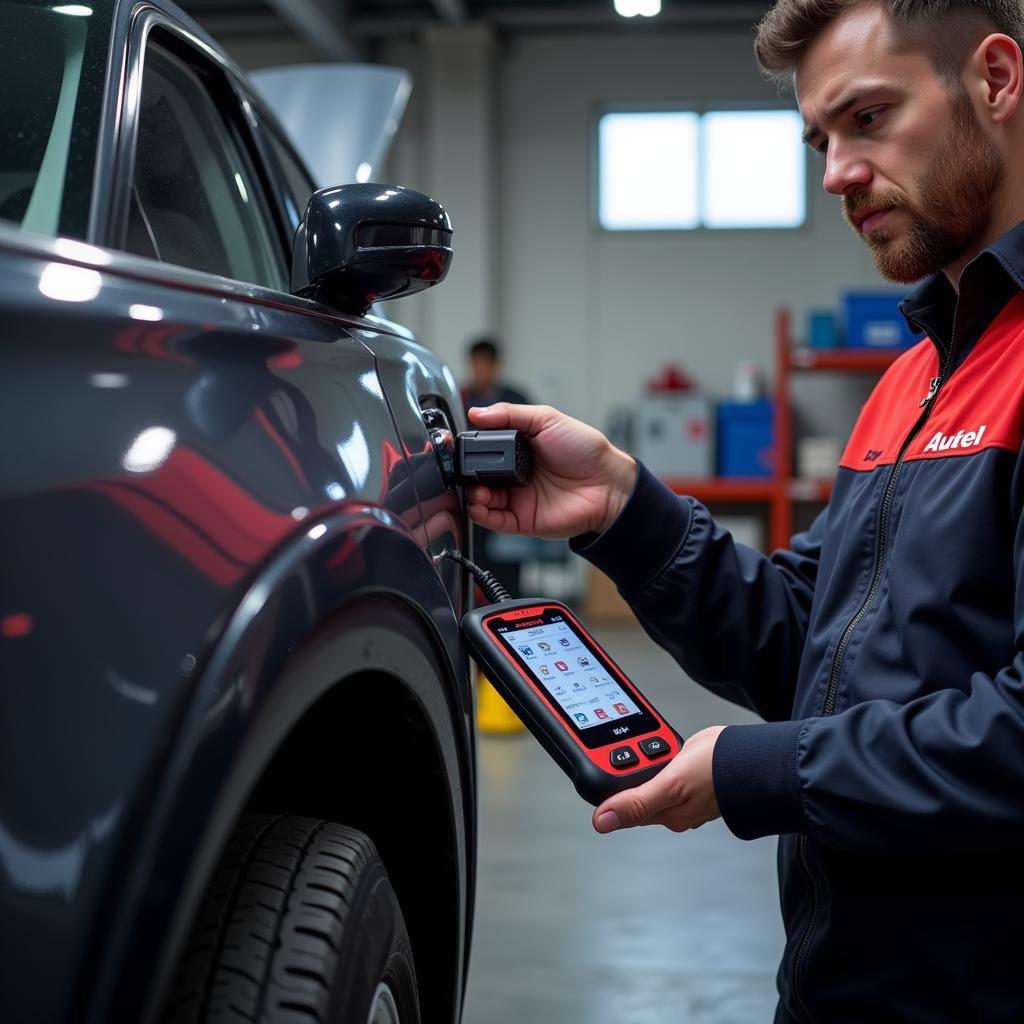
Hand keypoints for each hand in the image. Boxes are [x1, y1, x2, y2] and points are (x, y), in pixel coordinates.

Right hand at [466, 403, 636, 538]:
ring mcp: (518, 498)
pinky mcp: (523, 520)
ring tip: (477, 491)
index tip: (462, 448)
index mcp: (517, 450)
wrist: (608, 483)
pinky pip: (495, 522)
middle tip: (467, 473)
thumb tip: (478, 412)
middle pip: (479, 478)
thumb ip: (510, 414)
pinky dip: (482, 516)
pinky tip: (479, 507)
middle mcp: (515, 475)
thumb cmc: (586, 451)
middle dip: (468, 477)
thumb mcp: (547, 419)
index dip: (472, 451)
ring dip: (473, 497)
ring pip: (483, 501)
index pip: (484, 451)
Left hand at [592, 726, 725, 833]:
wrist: (755, 756)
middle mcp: (672, 809)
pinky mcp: (691, 780)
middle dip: (631, 766)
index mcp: (664, 815)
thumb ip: (637, 803)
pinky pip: (666, 768)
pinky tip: (668, 747)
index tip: (601, 759)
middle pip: (634, 788)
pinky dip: (662, 755)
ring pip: (650, 776)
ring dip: (647, 759)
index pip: (621, 804)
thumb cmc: (720, 772)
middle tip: (638, 748)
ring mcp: (682, 794)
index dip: (608, 785)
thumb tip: (602, 822)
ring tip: (656, 745)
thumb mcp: (672, 783)